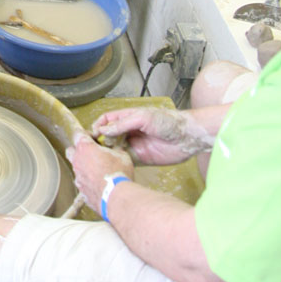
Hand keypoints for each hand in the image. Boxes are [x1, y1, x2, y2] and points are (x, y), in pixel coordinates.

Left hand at [65, 130, 134, 211]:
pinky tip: (99, 183)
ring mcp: (78, 176)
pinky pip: (82, 182)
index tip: (91, 136)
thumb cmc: (118, 173)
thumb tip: (116, 148)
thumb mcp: (121, 154)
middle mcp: (77, 161)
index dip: (85, 133)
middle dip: (79, 149)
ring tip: (98, 169)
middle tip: (92, 152)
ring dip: (84, 166)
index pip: (78, 134)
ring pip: (76, 167)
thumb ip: (115, 148)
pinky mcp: (81, 190)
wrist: (116, 197)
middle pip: (71, 150)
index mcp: (85, 148)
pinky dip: (88, 181)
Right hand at [91, 106, 213, 164]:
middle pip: (108, 135)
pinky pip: (125, 160)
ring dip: (108, 152)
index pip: (107, 120)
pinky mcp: (141, 158)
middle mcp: (129, 131)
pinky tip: (114, 163)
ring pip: (115, 148)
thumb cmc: (168, 122)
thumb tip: (104, 130)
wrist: (187, 137)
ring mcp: (134, 144)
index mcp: (128, 117)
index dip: (98, 126)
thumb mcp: (143, 118)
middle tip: (97, 148)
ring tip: (103, 157)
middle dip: (100, 141)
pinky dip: (118, 161)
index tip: (92, 135)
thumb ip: (123, 124)